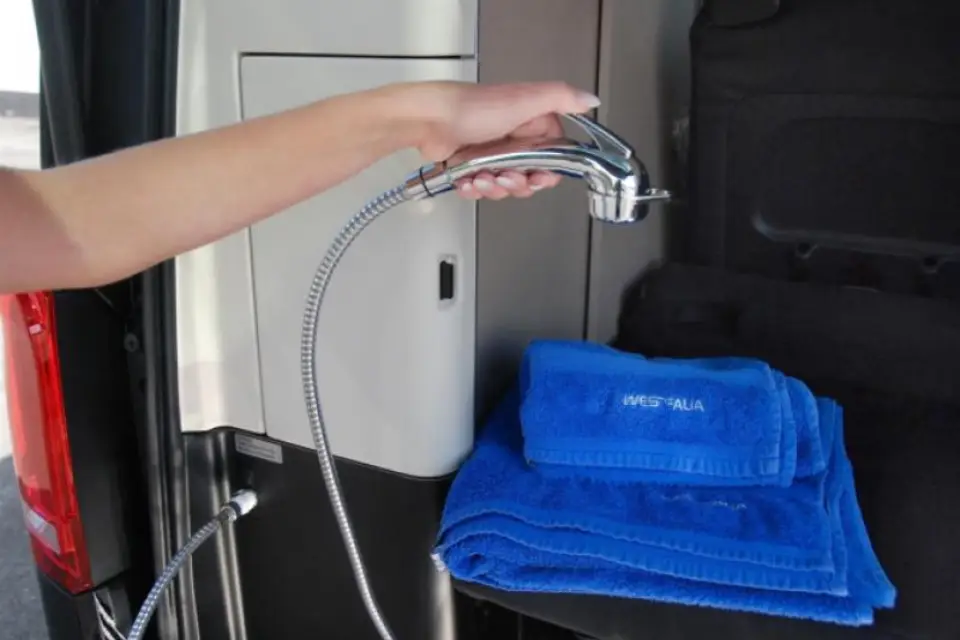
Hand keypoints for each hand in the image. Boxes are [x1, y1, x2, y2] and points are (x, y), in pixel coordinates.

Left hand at [401, 81, 600, 199]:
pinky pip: (481, 189)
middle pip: (528, 177)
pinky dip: (474, 189)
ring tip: (481, 176)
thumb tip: (590, 100)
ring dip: (493, 188)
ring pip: (505, 187)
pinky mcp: (471, 167)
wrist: (428, 120)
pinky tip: (467, 181)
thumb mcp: (524, 99)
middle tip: (505, 176)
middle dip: (517, 183)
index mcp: (530, 124)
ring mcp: (491, 154)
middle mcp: (512, 140)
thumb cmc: (470, 108)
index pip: (552, 158)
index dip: (546, 172)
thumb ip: (561, 98)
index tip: (537, 175)